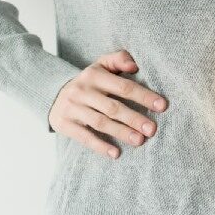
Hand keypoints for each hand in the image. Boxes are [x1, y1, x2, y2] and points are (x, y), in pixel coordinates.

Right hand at [48, 49, 167, 158]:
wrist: (52, 94)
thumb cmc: (88, 82)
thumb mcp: (101, 65)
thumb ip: (119, 60)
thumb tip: (135, 65)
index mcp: (94, 75)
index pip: (123, 87)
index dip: (143, 96)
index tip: (162, 106)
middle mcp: (82, 91)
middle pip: (113, 107)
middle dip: (134, 118)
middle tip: (152, 129)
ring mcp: (72, 108)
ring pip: (100, 123)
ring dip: (121, 132)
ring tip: (140, 141)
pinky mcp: (64, 124)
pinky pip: (84, 137)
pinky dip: (100, 146)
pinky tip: (116, 153)